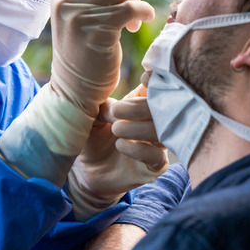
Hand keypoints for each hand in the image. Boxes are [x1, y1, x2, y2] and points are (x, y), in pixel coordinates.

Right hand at [51, 0, 154, 116]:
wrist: (75, 89)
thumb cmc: (84, 55)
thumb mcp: (79, 18)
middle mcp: (66, 0)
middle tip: (137, 8)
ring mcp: (78, 14)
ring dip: (136, 4)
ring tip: (135, 23)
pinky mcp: (94, 29)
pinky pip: (129, 8)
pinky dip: (142, 12)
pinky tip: (142, 22)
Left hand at [68, 84, 168, 220]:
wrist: (87, 172)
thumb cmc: (92, 138)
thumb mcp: (93, 117)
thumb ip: (105, 106)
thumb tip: (114, 106)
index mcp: (142, 104)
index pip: (158, 87)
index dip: (156, 80)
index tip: (144, 77)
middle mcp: (155, 122)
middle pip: (163, 108)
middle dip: (139, 107)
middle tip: (115, 112)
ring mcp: (157, 144)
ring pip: (162, 131)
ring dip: (138, 128)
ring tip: (115, 129)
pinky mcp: (154, 167)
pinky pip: (157, 157)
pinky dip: (140, 149)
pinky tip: (120, 145)